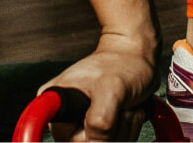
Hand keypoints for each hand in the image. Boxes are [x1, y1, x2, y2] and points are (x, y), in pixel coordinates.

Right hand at [37, 42, 156, 141]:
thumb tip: (95, 142)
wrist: (136, 59)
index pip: (62, 136)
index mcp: (56, 104)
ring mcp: (82, 125)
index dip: (82, 136)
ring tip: (125, 107)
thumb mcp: (112, 88)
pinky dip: (128, 132)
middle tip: (120, 108)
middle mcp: (66, 118)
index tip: (94, 127)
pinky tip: (129, 113)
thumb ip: (101, 118)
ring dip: (124, 131)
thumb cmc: (122, 63)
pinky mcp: (99, 130)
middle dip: (112, 132)